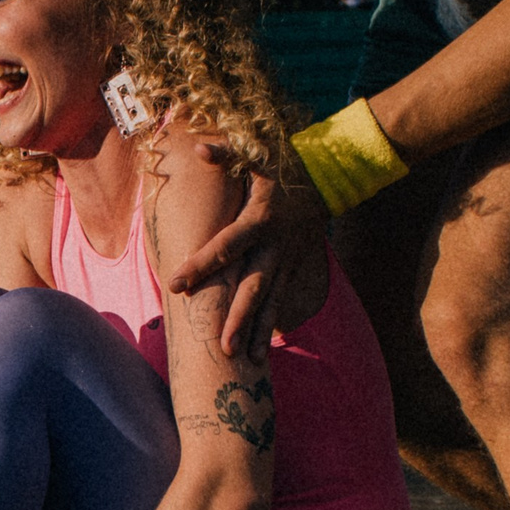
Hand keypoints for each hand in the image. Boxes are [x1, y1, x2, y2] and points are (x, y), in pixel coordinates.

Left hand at [162, 147, 313, 354]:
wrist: (332, 175)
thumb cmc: (286, 164)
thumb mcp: (258, 154)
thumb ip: (227, 155)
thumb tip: (199, 148)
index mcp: (259, 220)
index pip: (225, 247)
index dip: (201, 265)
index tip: (176, 284)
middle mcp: (275, 246)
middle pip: (253, 287)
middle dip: (238, 317)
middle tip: (222, 347)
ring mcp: (288, 260)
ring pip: (271, 301)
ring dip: (257, 331)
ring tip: (244, 360)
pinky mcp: (295, 268)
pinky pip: (281, 301)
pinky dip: (270, 325)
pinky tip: (260, 351)